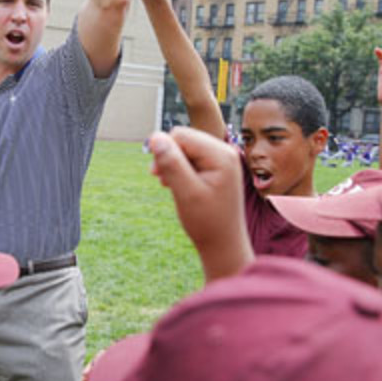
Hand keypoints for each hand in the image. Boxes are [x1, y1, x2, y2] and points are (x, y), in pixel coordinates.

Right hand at [149, 128, 252, 280]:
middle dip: (170, 157)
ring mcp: (223, 160)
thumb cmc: (206, 222)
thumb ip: (172, 164)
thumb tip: (155, 137)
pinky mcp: (218, 169)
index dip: (165, 151)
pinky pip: (192, 159)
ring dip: (174, 165)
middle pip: (185, 139)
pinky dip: (181, 170)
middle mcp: (226, 152)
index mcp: (222, 155)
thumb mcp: (185, 192)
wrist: (223, 245)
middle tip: (163, 182)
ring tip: (170, 185)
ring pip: (186, 149)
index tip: (158, 175)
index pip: (182, 135)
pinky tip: (178, 185)